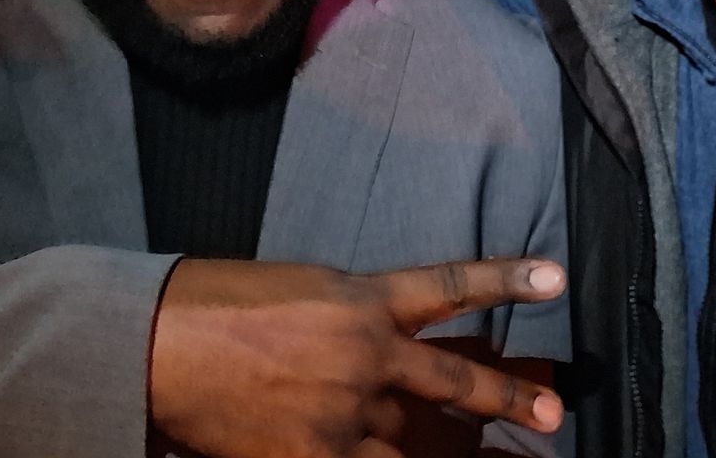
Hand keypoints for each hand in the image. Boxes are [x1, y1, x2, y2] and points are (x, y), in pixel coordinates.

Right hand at [147, 256, 565, 457]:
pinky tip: (356, 456)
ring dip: (409, 452)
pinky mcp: (314, 456)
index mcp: (364, 298)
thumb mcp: (303, 290)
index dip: (507, 278)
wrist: (159, 342)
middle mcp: (367, 354)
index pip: (451, 286)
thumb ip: (353, 318)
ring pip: (400, 444)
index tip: (556, 276)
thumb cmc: (220, 303)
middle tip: (549, 416)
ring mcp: (344, 411)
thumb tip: (382, 353)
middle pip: (450, 382)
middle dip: (503, 401)